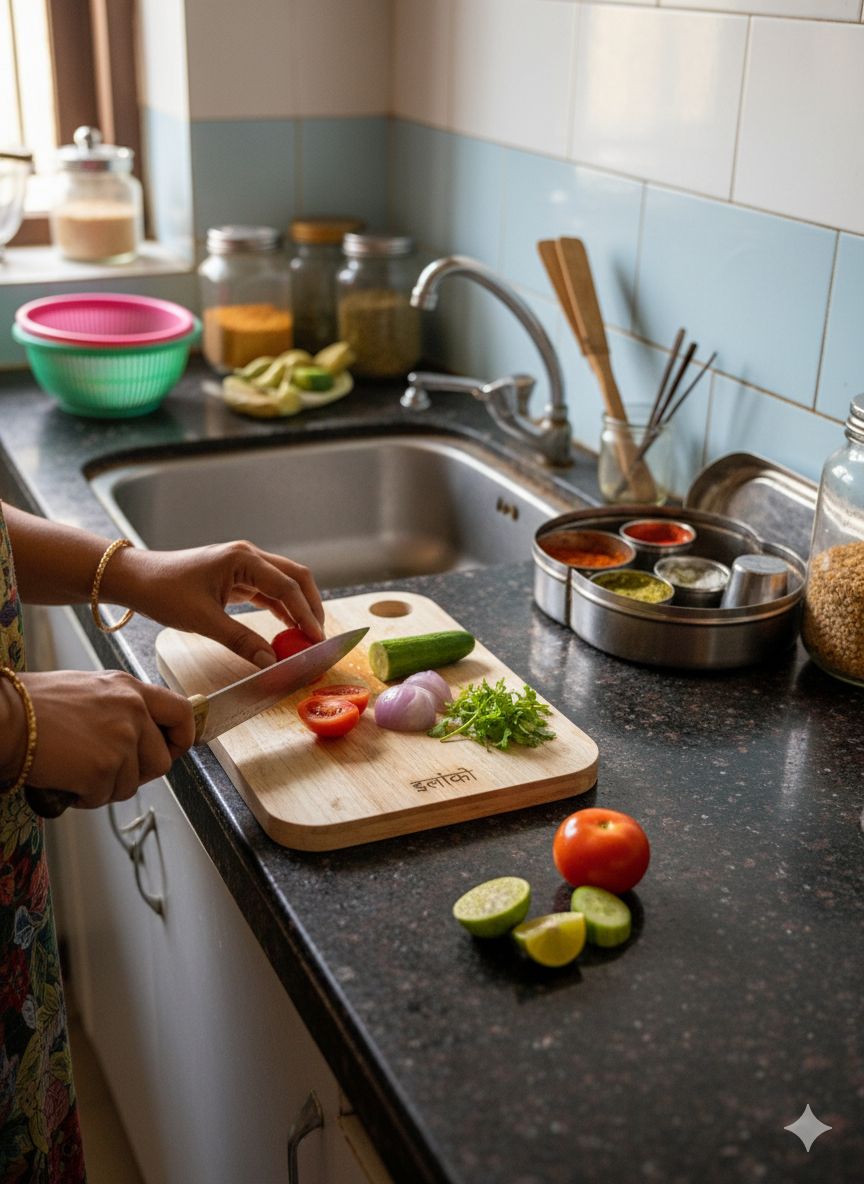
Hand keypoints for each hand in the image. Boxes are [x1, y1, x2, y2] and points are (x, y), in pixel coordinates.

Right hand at [24, 670, 194, 807]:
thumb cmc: (35, 704)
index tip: (172, 751)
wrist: (5, 717)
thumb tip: (140, 736)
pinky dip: (85, 796)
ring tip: (77, 769)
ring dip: (106, 786)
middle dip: (137, 774)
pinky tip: (66, 779)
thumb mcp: (91, 690)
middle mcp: (133, 712)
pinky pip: (104, 797)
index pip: (181, 712)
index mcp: (130, 689)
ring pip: (131, 784)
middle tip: (108, 772)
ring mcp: (121, 741)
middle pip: (161, 761)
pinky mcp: (104, 768)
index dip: (181, 738)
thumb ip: (121, 708)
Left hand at [112, 541, 325, 667]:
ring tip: (307, 637)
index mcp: (243, 559)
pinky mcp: (236, 577)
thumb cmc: (164, 592)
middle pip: (295, 578)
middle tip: (318, 637)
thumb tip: (270, 661)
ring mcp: (243, 565)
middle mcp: (248, 556)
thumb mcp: (204, 620)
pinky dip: (281, 609)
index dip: (306, 614)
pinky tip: (287, 628)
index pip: (287, 586)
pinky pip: (268, 591)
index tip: (317, 639)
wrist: (136, 579)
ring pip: (284, 584)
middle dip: (311, 607)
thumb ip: (241, 640)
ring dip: (298, 608)